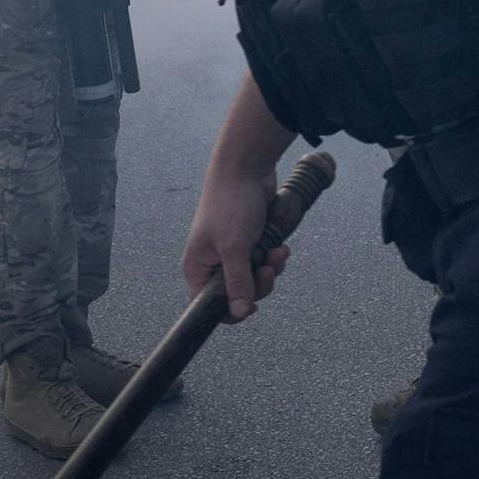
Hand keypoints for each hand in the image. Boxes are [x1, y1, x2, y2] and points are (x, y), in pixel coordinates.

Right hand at [183, 160, 290, 322]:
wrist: (246, 167)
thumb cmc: (231, 204)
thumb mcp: (235, 248)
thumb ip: (237, 282)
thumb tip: (241, 312)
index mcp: (198, 268)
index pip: (207, 305)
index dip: (230, 311)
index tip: (252, 306)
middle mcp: (213, 262)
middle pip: (237, 293)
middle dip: (258, 284)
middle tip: (268, 270)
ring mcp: (233, 250)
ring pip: (254, 277)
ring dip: (270, 269)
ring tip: (278, 252)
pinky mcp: (251, 239)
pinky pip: (264, 260)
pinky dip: (274, 256)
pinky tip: (281, 246)